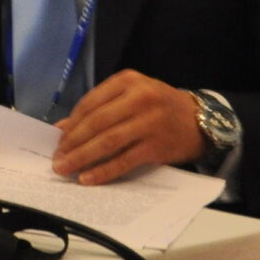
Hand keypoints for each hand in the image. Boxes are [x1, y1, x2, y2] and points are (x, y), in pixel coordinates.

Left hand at [52, 71, 207, 184]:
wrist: (202, 121)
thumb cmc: (160, 107)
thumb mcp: (131, 96)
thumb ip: (100, 107)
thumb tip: (62, 128)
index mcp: (128, 81)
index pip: (90, 103)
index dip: (71, 123)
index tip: (57, 140)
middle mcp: (139, 98)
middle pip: (96, 123)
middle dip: (72, 143)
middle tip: (57, 159)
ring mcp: (150, 122)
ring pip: (107, 142)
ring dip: (82, 157)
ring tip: (65, 169)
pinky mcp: (157, 145)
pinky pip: (124, 160)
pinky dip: (103, 170)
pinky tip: (88, 178)